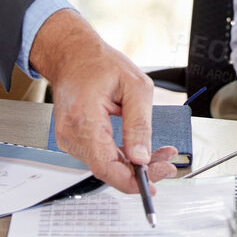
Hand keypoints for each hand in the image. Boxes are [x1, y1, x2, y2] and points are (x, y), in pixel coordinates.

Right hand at [31, 10, 178, 193]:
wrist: (73, 55)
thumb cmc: (99, 63)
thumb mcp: (135, 86)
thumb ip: (139, 124)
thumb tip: (142, 157)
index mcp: (84, 120)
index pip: (106, 167)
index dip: (132, 180)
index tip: (155, 181)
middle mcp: (71, 134)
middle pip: (108, 169)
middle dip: (140, 171)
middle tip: (167, 164)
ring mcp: (69, 139)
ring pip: (105, 165)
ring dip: (133, 165)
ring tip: (160, 154)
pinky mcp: (73, 140)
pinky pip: (99, 156)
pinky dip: (121, 156)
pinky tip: (139, 150)